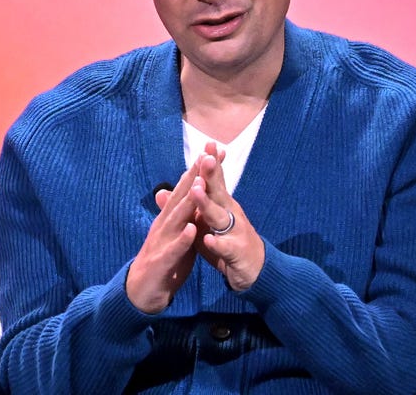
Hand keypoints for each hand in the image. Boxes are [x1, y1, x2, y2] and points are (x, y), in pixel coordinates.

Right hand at [125, 159, 200, 313]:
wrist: (141, 293)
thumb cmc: (163, 262)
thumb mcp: (177, 235)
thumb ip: (185, 216)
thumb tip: (195, 196)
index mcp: (170, 218)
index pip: (186, 189)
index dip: (199, 170)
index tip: (214, 151)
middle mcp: (164, 224)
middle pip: (181, 196)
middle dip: (194, 176)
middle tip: (207, 155)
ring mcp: (161, 241)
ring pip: (176, 218)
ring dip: (188, 201)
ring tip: (200, 183)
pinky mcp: (161, 261)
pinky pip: (174, 249)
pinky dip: (183, 239)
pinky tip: (192, 229)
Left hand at [190, 144, 265, 290]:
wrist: (254, 271)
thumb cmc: (227, 244)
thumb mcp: (203, 225)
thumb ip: (185, 208)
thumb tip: (161, 192)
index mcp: (223, 206)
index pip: (215, 181)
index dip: (210, 164)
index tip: (207, 143)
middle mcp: (231, 215)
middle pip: (219, 192)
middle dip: (212, 175)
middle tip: (205, 158)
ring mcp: (236, 233)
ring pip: (221, 218)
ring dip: (208, 205)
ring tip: (197, 192)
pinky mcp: (237, 253)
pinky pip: (226, 248)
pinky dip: (217, 244)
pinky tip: (209, 240)